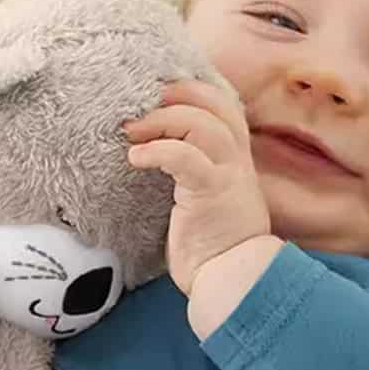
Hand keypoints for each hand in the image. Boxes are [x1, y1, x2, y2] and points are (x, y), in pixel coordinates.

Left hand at [124, 79, 271, 295]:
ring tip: (131, 130)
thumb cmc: (212, 246)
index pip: (224, 106)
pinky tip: (135, 158)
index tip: (158, 93)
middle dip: (177, 93)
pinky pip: (184, 157)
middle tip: (141, 101)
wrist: (231, 279)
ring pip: (202, 123)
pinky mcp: (211, 193)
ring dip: (161, 119)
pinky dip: (157, 150)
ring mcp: (228, 175)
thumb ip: (191, 172)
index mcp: (235, 159)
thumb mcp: (204, 199)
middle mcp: (237, 160)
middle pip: (216, 103)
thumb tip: (150, 152)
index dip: (193, 90)